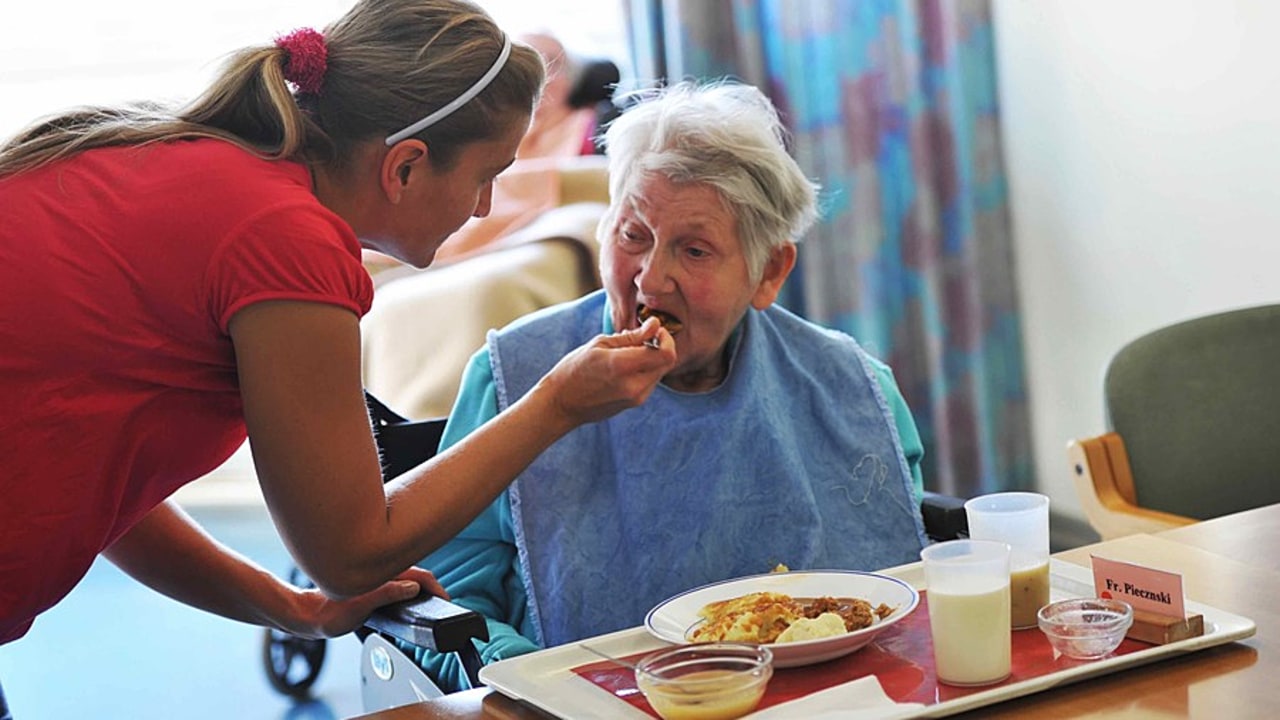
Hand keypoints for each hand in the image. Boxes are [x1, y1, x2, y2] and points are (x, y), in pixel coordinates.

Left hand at [284, 567, 447, 638]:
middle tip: (443, 599)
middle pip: (416, 573)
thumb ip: (386, 594)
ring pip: (407, 577)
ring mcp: (377, 579)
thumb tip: (412, 588)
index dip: (436, 587)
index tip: (445, 599)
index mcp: (382, 574)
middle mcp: (381, 573)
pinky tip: (409, 599)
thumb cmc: (328, 613)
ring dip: (421, 586)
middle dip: (432, 584)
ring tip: (431, 598)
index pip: (419, 575)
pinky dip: (409, 590)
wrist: (309, 616)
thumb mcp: (360, 606)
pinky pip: (398, 584)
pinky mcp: (373, 587)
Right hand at [537, 317, 677, 425]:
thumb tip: (655, 324)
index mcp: (623, 366)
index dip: (667, 338)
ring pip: (660, 372)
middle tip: (643, 337)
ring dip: (653, 359)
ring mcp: (636, 398)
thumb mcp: (600, 344)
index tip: (655, 330)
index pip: (666, 353)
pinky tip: (626, 366)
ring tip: (628, 352)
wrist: (562, 403)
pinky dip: (645, 370)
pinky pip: (651, 382)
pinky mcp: (635, 403)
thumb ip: (632, 336)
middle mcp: (634, 385)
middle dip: (661, 346)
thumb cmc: (574, 369)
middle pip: (667, 362)